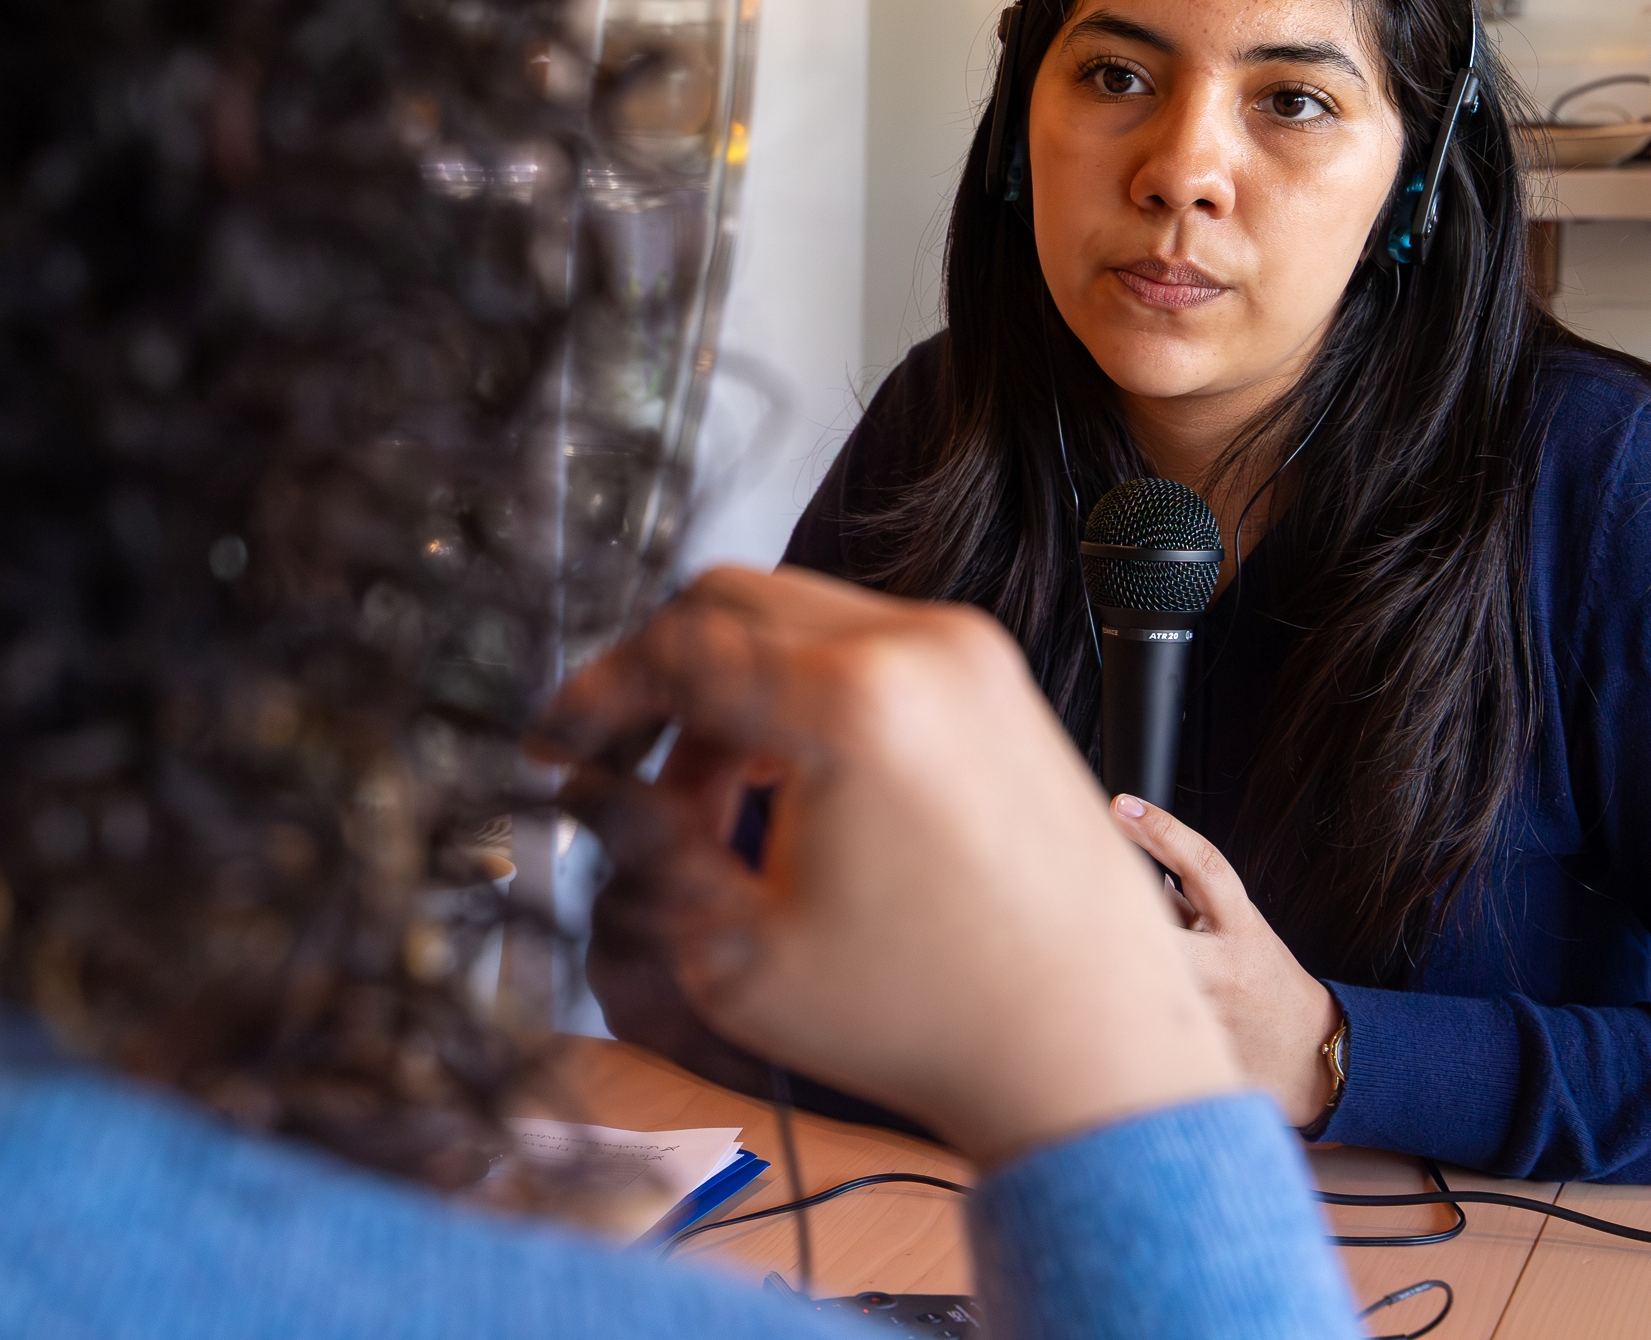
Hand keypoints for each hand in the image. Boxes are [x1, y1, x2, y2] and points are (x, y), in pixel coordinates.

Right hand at [534, 566, 1242, 1170]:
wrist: (1089, 1051)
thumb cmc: (940, 1019)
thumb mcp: (739, 953)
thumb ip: (648, 852)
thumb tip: (596, 792)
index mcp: (851, 702)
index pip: (674, 647)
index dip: (595, 695)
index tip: (561, 744)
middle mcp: (919, 649)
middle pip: (729, 600)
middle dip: (658, 679)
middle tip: (621, 760)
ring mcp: (970, 656)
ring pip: (796, 619)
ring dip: (732, 692)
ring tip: (712, 810)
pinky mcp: (997, 681)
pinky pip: (863, 646)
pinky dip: (802, 696)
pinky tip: (785, 794)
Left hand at [1110, 794, 1340, 1127]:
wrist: (1310, 1052)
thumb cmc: (1267, 984)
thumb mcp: (1244, 931)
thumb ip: (1196, 902)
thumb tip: (1146, 875)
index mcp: (1242, 928)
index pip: (1204, 866)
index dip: (1164, 831)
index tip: (1124, 806)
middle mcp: (1223, 966)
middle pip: (1153, 924)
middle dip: (1119, 909)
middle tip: (1086, 890)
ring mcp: (1207, 1008)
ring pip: (1141, 972)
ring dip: (1118, 961)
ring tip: (1108, 961)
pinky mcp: (1193, 1046)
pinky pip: (1140, 1014)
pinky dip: (1124, 1001)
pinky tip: (1118, 1001)